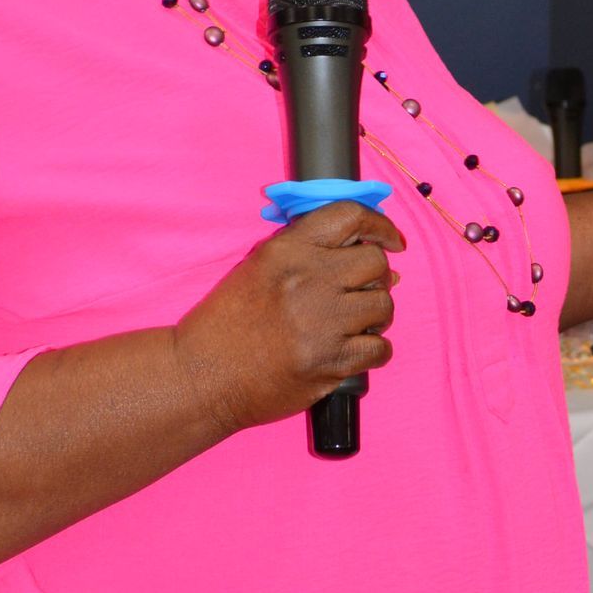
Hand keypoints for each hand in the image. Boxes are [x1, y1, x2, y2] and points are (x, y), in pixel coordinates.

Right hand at [173, 203, 405, 432]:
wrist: (202, 376)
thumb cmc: (227, 323)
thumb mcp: (259, 266)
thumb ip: (308, 250)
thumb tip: (376, 251)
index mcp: (287, 250)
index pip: (351, 216)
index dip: (380, 226)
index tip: (391, 241)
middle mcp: (308, 280)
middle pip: (376, 263)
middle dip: (376, 278)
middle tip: (359, 294)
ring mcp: (321, 322)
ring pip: (384, 305)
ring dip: (375, 316)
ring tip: (352, 325)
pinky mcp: (329, 361)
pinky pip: (380, 348)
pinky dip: (373, 351)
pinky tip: (352, 352)